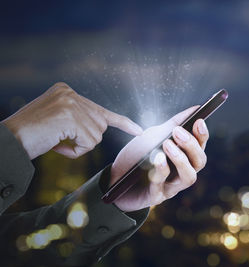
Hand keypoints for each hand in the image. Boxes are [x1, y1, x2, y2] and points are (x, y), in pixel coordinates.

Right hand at [2, 82, 142, 158]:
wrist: (8, 141)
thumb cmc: (30, 135)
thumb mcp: (55, 121)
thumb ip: (76, 118)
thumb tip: (98, 127)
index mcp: (66, 91)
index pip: (100, 108)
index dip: (121, 122)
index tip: (139, 130)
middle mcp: (70, 93)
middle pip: (100, 124)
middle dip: (86, 139)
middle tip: (60, 140)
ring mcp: (70, 103)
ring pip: (96, 135)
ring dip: (79, 146)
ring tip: (56, 141)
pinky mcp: (70, 116)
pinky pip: (89, 143)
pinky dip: (75, 151)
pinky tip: (56, 145)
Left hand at [110, 107, 208, 211]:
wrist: (112, 178)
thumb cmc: (136, 157)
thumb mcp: (153, 136)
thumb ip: (173, 124)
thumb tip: (195, 109)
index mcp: (183, 156)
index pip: (200, 145)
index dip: (202, 134)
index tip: (199, 120)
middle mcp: (182, 172)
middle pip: (199, 161)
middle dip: (192, 145)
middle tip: (178, 132)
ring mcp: (171, 186)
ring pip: (189, 176)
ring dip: (180, 159)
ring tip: (167, 145)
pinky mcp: (156, 196)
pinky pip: (162, 186)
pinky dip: (160, 170)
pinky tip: (156, 158)